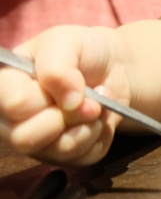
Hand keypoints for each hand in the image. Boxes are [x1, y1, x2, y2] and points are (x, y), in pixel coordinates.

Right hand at [0, 26, 128, 165]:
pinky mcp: (63, 155)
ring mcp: (37, 141)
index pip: (14, 105)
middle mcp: (12, 120)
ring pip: (57, 150)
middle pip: (25, 138)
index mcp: (5, 88)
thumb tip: (69, 101)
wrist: (113, 67)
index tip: (66, 78)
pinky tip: (100, 117)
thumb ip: (58, 67)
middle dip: (68, 115)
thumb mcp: (67, 42)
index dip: (44, 95)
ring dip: (88, 124)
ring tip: (97, 104)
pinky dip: (100, 134)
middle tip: (89, 96)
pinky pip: (82, 156)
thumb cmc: (82, 51)